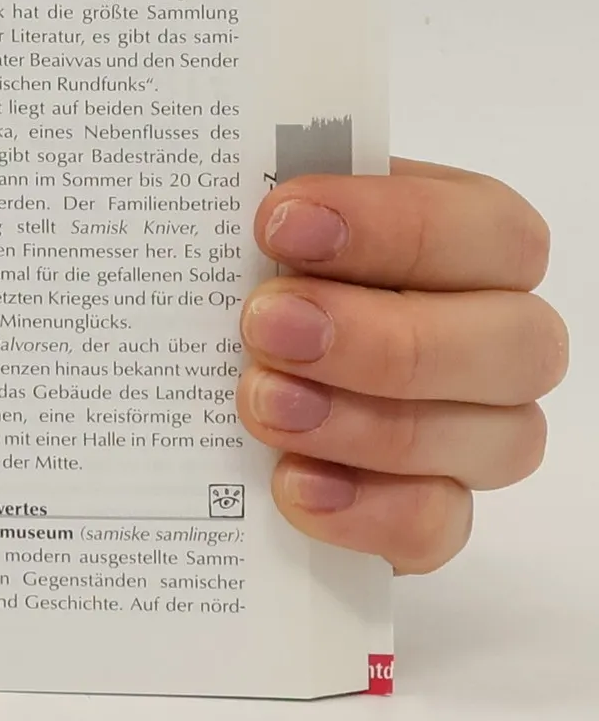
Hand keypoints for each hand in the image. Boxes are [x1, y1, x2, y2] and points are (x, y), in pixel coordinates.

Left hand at [239, 158, 565, 572]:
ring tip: (262, 403)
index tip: (278, 222)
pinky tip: (293, 484)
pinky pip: (439, 528)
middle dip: (384, 337)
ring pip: (495, 440)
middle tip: (265, 325)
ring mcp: (478, 433)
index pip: (488, 228)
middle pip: (516, 342)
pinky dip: (368, 511)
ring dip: (368, 424)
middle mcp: (497, 338)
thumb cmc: (249, 273)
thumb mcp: (251, 225)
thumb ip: (264, 207)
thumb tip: (234, 192)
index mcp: (469, 242)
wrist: (204, 378)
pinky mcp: (431, 513)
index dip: (396, 225)